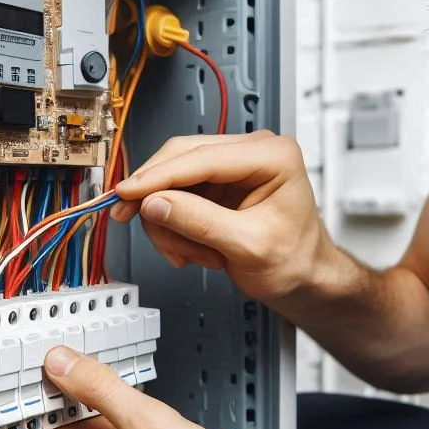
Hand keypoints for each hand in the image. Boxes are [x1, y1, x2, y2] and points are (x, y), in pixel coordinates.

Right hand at [110, 131, 330, 302]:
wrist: (303, 277)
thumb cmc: (294, 260)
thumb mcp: (248, 246)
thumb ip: (200, 222)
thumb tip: (155, 204)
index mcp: (272, 156)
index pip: (202, 157)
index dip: (158, 176)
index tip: (125, 193)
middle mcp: (251, 152)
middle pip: (180, 159)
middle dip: (159, 199)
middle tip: (133, 221)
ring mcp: (233, 167)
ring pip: (173, 180)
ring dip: (172, 223)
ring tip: (193, 255)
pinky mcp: (218, 183)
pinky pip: (178, 196)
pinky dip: (176, 226)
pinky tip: (193, 249)